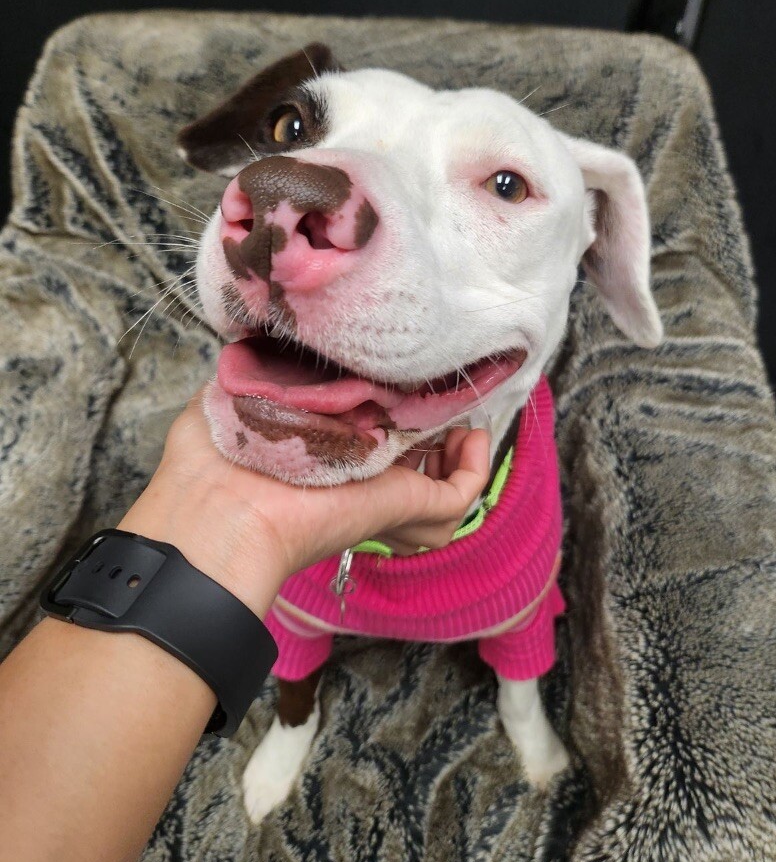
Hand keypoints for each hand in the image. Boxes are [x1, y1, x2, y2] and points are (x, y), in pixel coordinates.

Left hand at [119, 390, 489, 616]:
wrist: (222, 515)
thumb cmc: (213, 464)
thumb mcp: (229, 399)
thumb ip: (256, 372)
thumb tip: (272, 346)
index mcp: (322, 451)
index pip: (371, 433)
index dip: (392, 406)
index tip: (402, 375)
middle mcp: (357, 473)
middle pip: (414, 461)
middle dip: (434, 429)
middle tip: (441, 394)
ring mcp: (384, 492)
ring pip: (443, 486)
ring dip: (459, 451)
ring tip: (459, 420)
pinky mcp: (406, 503)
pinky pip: (461, 494)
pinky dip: (476, 467)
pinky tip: (470, 434)